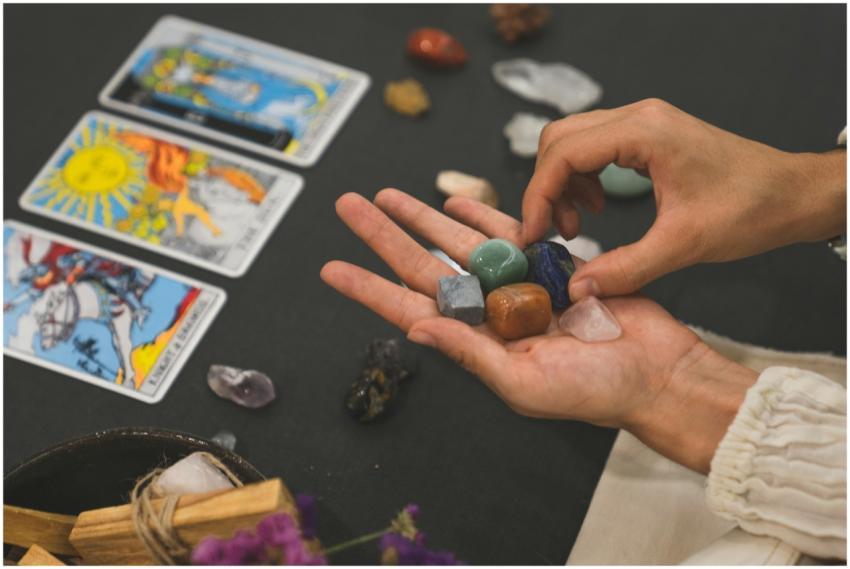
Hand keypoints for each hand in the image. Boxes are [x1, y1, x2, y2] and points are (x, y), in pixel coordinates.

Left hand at [321, 189, 757, 472]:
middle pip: (424, 266)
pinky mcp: (549, 266)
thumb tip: (416, 329)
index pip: (410, 309)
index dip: (370, 288)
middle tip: (348, 206)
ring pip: (458, 244)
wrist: (657, 371)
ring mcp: (517, 287)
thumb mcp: (526, 382)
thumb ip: (471, 353)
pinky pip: (508, 235)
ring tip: (387, 196)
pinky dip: (481, 217)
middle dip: (385, 236)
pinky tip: (453, 201)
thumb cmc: (595, 392)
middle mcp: (489, 313)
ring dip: (423, 217)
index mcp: (477, 343)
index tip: (332, 268)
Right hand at [523, 98, 846, 299]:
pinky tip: (596, 208)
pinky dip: (582, 180)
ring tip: (577, 226)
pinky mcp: (647, 137)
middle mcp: (638, 118)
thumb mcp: (683, 245)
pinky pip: (594, 150)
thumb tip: (577, 289)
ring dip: (562, 185)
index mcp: (644, 132)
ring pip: (573, 143)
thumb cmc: (749, 210)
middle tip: (553, 233)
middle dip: (545, 188)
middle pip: (559, 140)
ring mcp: (642, 124)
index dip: (538, 196)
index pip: (563, 153)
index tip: (533, 235)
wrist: (793, 194)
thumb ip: (626, 268)